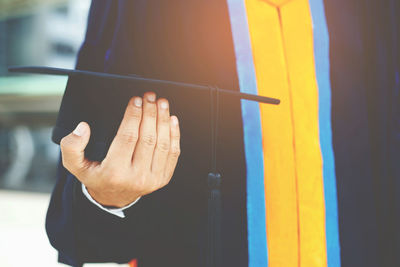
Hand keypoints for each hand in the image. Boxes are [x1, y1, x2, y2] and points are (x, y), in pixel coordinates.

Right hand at [60, 92, 180, 207]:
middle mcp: (136, 177)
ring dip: (163, 120)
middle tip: (150, 97)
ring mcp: (152, 179)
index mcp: (114, 172)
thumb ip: (72, 146)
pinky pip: (173, 154)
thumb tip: (83, 128)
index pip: (127, 138)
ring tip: (161, 103)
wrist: (113, 198)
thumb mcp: (75, 165)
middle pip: (147, 138)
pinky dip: (174, 135)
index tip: (135, 100)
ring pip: (163, 144)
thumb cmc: (95, 176)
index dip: (133, 116)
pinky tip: (172, 119)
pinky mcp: (163, 178)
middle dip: (150, 114)